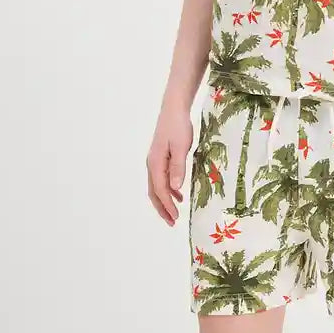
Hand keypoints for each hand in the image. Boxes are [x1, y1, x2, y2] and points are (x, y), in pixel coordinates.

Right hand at [146, 104, 193, 225]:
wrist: (173, 110)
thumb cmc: (178, 127)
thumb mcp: (182, 147)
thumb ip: (178, 168)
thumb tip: (175, 188)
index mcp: (156, 163)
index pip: (160, 190)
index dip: (167, 206)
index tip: (175, 218)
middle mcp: (152, 164)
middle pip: (154, 192)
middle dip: (162, 208)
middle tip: (172, 222)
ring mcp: (155, 161)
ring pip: (157, 187)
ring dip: (165, 201)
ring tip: (174, 213)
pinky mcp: (160, 158)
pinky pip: (161, 179)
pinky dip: (168, 190)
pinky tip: (178, 194)